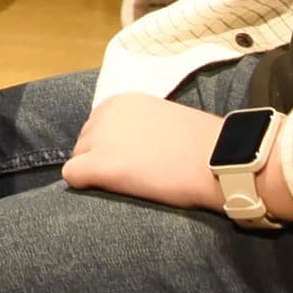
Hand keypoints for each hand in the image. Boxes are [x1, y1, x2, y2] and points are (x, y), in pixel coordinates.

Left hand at [62, 92, 217, 208]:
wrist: (219, 159)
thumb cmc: (202, 145)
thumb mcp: (162, 121)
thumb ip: (138, 127)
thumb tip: (128, 146)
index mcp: (121, 101)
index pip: (96, 127)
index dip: (111, 147)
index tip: (133, 160)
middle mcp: (105, 114)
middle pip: (85, 143)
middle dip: (101, 160)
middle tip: (132, 176)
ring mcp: (100, 139)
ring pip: (78, 159)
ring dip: (96, 174)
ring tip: (128, 185)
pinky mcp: (100, 165)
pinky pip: (72, 175)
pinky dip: (86, 186)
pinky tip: (110, 191)